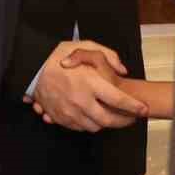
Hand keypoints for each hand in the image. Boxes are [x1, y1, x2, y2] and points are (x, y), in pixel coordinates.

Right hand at [25, 41, 146, 132]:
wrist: (31, 66)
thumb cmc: (58, 54)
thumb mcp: (86, 46)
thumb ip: (108, 56)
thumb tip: (122, 70)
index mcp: (90, 82)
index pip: (119, 100)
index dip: (134, 107)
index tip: (143, 109)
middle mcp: (81, 100)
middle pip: (109, 120)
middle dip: (124, 121)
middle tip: (131, 118)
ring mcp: (69, 111)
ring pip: (94, 127)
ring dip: (105, 124)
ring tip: (111, 115)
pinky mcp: (59, 117)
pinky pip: (79, 128)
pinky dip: (88, 124)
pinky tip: (92, 115)